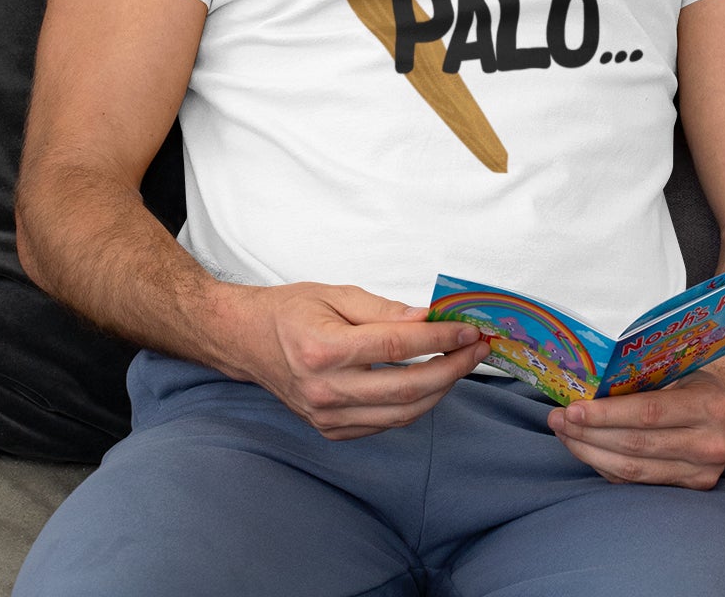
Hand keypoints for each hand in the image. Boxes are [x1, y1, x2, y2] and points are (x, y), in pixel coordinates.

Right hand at [226, 282, 488, 439]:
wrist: (246, 340)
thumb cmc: (290, 311)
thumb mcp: (337, 294)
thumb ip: (385, 310)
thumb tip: (428, 318)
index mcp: (324, 349)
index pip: (398, 347)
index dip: (441, 338)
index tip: (469, 329)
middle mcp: (325, 389)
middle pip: (406, 388)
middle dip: (452, 368)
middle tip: (478, 349)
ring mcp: (326, 416)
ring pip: (401, 414)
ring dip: (440, 390)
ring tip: (461, 364)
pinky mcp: (330, 429)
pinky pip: (383, 424)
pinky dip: (413, 406)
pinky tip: (430, 383)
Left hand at [546, 370, 724, 488]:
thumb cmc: (706, 378)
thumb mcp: (686, 368)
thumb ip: (648, 377)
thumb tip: (593, 382)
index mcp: (709, 406)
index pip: (648, 414)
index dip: (606, 414)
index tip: (572, 408)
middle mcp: (708, 444)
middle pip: (635, 446)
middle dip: (588, 434)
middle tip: (557, 420)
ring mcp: (702, 472)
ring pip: (633, 471)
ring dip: (591, 453)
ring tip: (564, 435)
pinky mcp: (693, 487)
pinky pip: (639, 482)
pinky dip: (607, 467)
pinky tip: (588, 450)